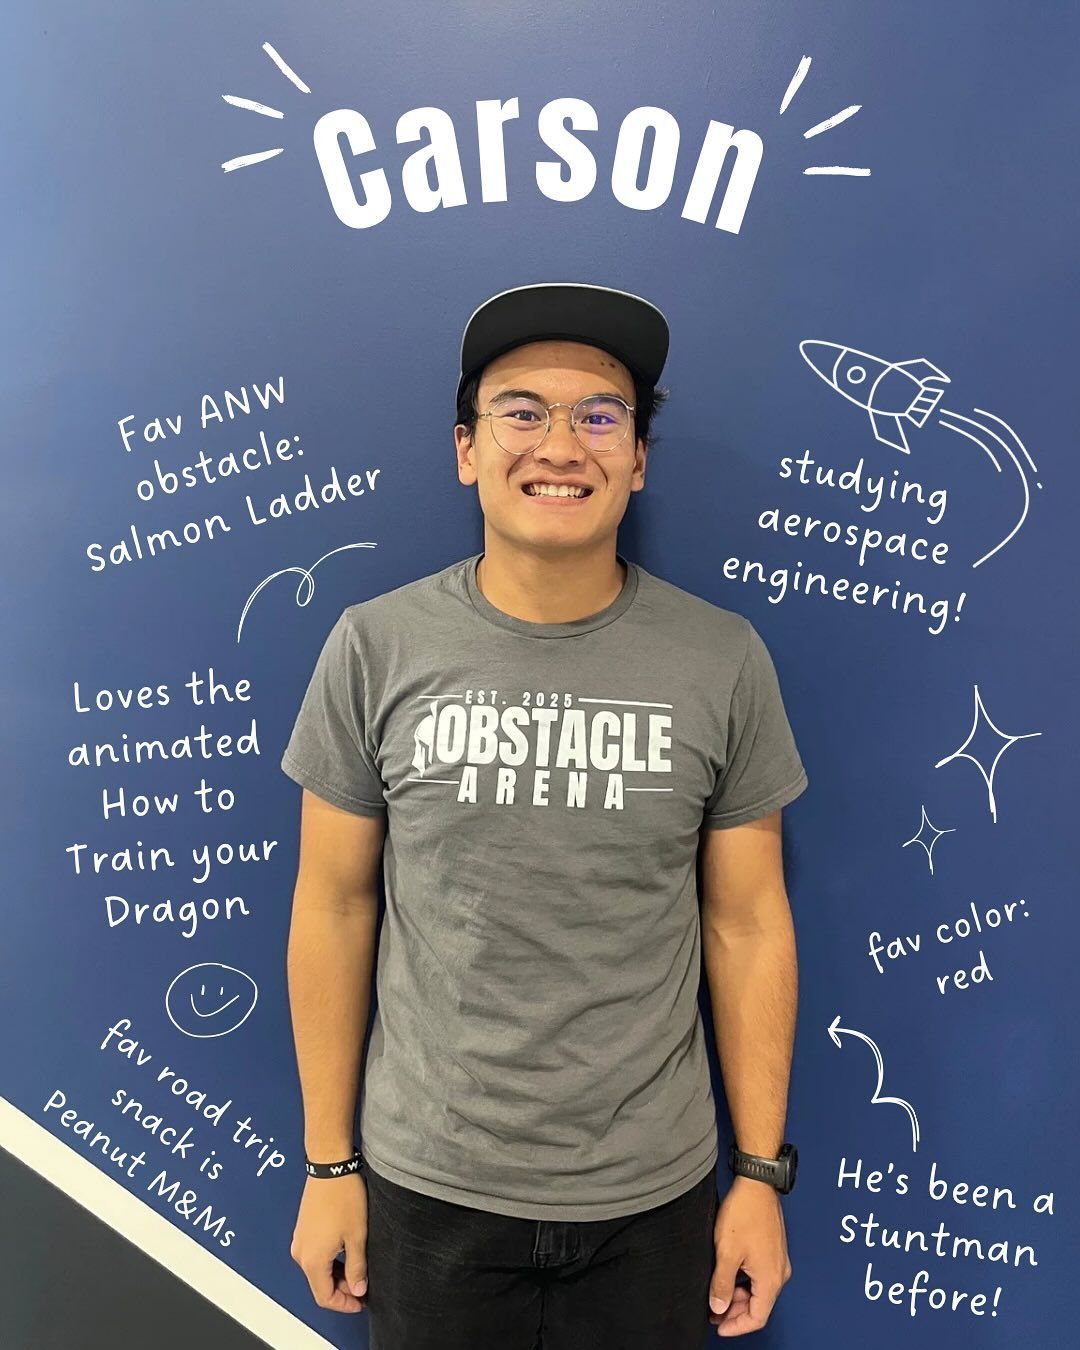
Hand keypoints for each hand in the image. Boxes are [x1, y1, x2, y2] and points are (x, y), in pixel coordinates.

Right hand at [290, 1173, 368, 1312]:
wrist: (329, 1166)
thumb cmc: (344, 1198)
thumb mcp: (357, 1236)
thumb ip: (357, 1268)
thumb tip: (358, 1290)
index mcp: (312, 1260)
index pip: (324, 1297)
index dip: (344, 1304)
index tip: (361, 1302)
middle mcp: (300, 1253)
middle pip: (319, 1284)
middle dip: (342, 1290)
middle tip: (364, 1286)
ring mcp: (300, 1240)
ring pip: (317, 1270)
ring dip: (336, 1275)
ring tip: (359, 1270)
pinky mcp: (303, 1229)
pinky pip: (314, 1254)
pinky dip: (330, 1261)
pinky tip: (346, 1253)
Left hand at [707, 1175, 791, 1335]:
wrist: (756, 1184)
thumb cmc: (745, 1214)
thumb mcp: (727, 1252)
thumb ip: (722, 1284)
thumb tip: (718, 1308)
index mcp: (771, 1279)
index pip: (757, 1317)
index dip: (736, 1326)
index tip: (719, 1327)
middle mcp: (779, 1273)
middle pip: (759, 1305)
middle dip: (735, 1312)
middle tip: (713, 1310)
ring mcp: (778, 1261)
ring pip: (758, 1290)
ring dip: (739, 1296)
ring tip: (717, 1293)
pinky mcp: (773, 1250)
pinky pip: (760, 1276)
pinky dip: (744, 1282)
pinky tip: (728, 1275)